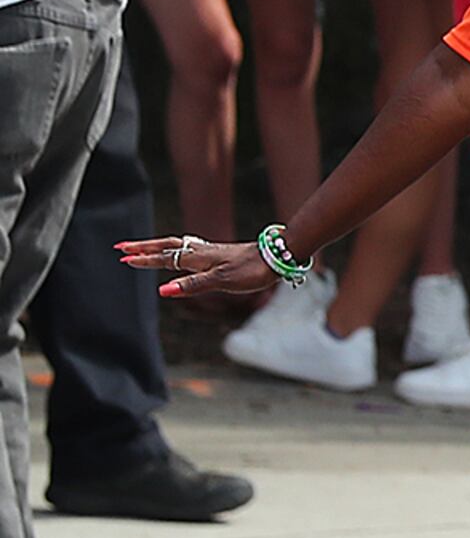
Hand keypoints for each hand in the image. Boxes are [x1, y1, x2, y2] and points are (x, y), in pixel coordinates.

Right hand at [117, 233, 280, 303]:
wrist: (278, 256)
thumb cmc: (252, 270)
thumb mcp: (221, 281)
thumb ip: (192, 285)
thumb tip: (162, 291)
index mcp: (198, 258)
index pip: (165, 257)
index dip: (144, 259)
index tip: (124, 259)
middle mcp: (202, 251)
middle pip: (167, 246)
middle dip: (143, 247)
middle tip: (121, 247)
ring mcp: (211, 251)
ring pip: (178, 245)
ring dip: (157, 247)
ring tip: (142, 248)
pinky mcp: (220, 253)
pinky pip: (190, 248)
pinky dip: (176, 248)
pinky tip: (180, 252)